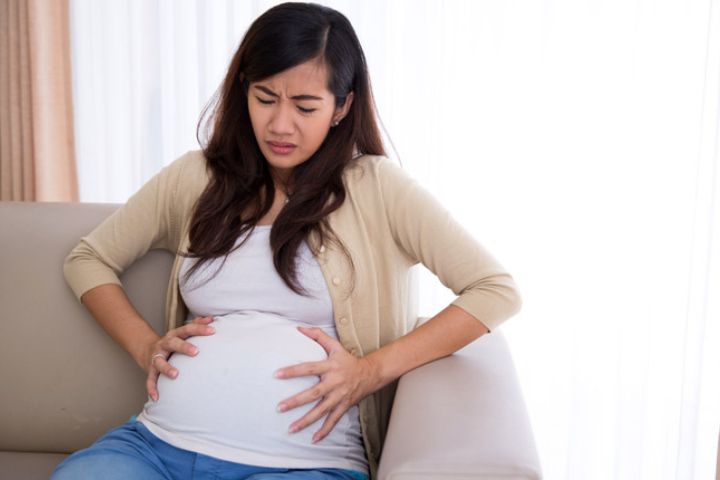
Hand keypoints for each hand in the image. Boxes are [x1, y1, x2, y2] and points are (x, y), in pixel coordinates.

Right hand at [144, 316, 215, 401]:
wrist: (148, 350)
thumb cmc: (173, 342)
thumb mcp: (183, 332)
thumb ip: (197, 324)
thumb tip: (212, 319)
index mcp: (175, 334)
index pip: (187, 329)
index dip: (200, 329)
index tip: (212, 331)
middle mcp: (164, 344)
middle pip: (173, 343)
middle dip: (184, 347)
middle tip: (196, 352)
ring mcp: (156, 357)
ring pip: (159, 361)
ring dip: (166, 368)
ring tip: (175, 375)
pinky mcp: (150, 370)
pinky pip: (150, 379)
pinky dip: (152, 388)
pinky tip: (156, 397)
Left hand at [274, 326, 378, 442]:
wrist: (370, 373)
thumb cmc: (347, 359)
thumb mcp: (335, 345)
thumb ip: (317, 335)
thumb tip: (299, 328)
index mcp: (330, 366)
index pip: (309, 368)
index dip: (293, 371)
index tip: (277, 374)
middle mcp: (334, 382)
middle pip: (313, 393)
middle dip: (296, 401)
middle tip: (279, 407)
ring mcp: (339, 396)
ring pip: (321, 411)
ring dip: (306, 421)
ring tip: (291, 428)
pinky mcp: (343, 406)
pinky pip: (333, 420)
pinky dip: (324, 431)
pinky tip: (313, 439)